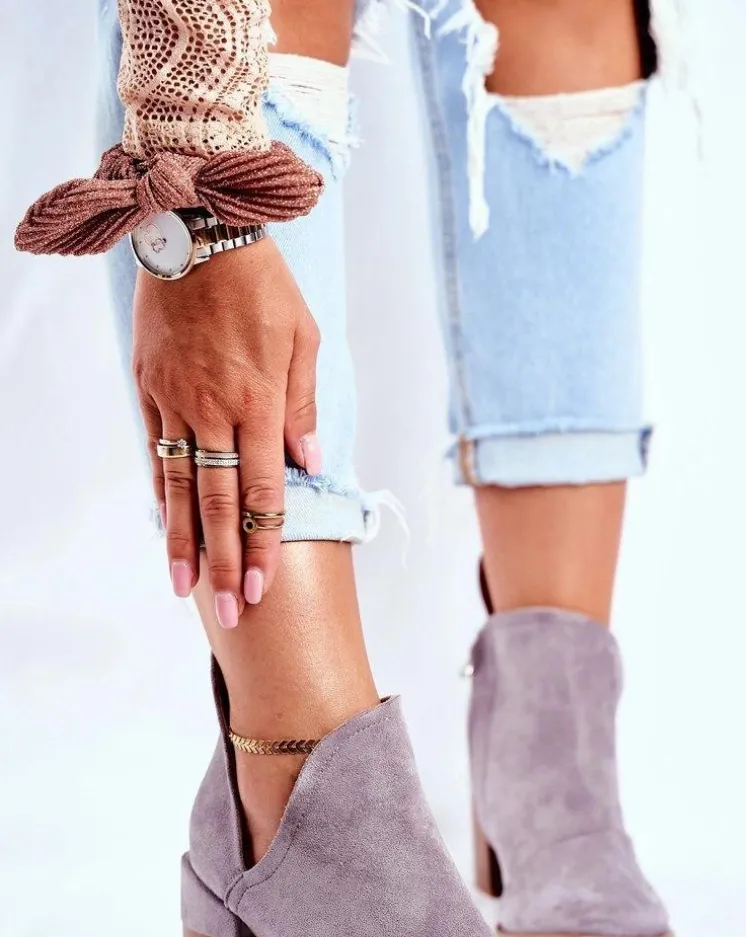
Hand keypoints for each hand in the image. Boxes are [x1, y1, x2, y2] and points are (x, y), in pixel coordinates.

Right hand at [132, 237, 320, 625]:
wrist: (197, 229)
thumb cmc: (264, 284)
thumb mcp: (304, 339)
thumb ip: (305, 407)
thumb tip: (309, 465)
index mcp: (259, 401)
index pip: (262, 492)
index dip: (261, 544)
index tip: (260, 588)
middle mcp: (214, 409)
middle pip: (218, 503)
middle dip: (223, 563)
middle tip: (227, 613)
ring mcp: (175, 400)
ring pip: (179, 484)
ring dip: (182, 541)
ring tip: (182, 588)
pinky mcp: (149, 386)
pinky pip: (155, 448)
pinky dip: (162, 489)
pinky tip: (165, 523)